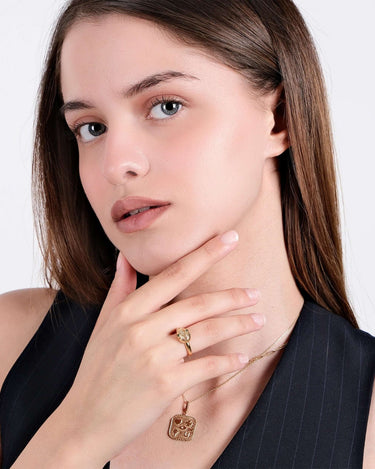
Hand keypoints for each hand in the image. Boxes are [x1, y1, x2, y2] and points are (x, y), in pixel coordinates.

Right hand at [60, 231, 262, 466]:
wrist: (85, 421)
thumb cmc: (96, 370)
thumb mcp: (104, 325)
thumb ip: (119, 288)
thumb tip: (125, 257)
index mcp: (128, 310)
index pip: (174, 274)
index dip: (205, 254)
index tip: (230, 239)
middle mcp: (141, 329)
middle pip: (198, 304)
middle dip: (232, 296)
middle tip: (256, 292)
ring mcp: (153, 357)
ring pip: (207, 332)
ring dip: (238, 325)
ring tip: (258, 320)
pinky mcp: (165, 385)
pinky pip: (206, 366)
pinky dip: (228, 362)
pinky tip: (242, 358)